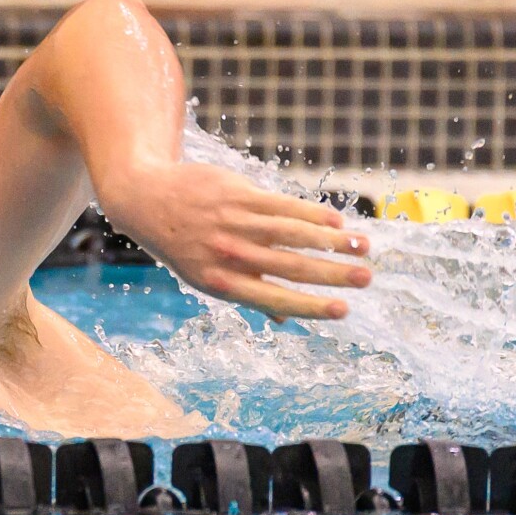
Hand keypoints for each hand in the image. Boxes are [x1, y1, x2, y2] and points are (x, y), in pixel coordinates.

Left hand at [100, 162, 371, 319]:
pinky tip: (336, 224)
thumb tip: (284, 319)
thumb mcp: (205, 277)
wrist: (147, 200)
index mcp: (222, 283)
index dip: (311, 306)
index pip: (275, 299)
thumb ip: (248, 293)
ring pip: (294, 234)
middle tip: (368, 278)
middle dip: (333, 274)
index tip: (343, 310)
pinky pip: (284, 206)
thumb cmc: (184, 245)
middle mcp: (229, 255)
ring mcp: (234, 223)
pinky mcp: (239, 195)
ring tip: (363, 248)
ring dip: (333, 242)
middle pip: (291, 266)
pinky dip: (313, 215)